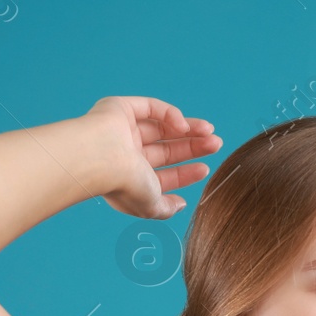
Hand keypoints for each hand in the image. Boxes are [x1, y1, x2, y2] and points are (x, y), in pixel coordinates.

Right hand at [85, 95, 220, 219]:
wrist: (99, 159)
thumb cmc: (123, 185)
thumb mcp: (150, 205)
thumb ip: (166, 207)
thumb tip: (181, 205)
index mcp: (129, 177)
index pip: (163, 174)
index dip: (185, 172)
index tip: (205, 169)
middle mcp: (125, 153)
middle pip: (166, 148)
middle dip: (193, 147)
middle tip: (216, 144)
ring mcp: (122, 130)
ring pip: (162, 127)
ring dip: (189, 128)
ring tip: (210, 132)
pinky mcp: (121, 108)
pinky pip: (151, 108)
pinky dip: (171, 114)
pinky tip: (184, 126)